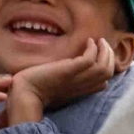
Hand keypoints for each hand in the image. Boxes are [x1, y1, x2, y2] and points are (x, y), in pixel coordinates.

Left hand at [5, 37, 122, 124]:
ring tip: (100, 41)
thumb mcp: (58, 86)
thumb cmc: (36, 90)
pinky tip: (89, 42)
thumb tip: (73, 71)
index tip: (102, 54)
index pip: (104, 82)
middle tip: (103, 44)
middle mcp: (81, 86)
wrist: (23, 93)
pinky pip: (89, 60)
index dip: (108, 67)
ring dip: (105, 51)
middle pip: (108, 73)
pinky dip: (93, 49)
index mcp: (80, 90)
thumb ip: (69, 81)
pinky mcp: (68, 71)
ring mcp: (76, 79)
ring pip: (104, 68)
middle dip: (110, 56)